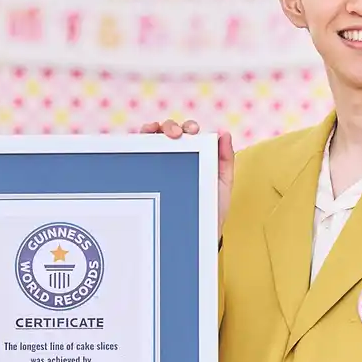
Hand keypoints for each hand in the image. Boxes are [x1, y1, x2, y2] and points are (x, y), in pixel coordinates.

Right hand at [137, 120, 234, 236]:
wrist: (197, 235)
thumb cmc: (210, 210)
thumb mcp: (222, 184)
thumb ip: (225, 159)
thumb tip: (223, 133)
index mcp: (193, 156)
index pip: (187, 134)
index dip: (188, 127)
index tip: (193, 131)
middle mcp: (174, 158)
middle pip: (168, 133)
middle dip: (170, 126)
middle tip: (176, 134)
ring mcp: (158, 167)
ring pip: (151, 140)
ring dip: (152, 130)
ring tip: (155, 132)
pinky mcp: (144, 176)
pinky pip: (136, 156)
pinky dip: (136, 143)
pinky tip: (141, 140)